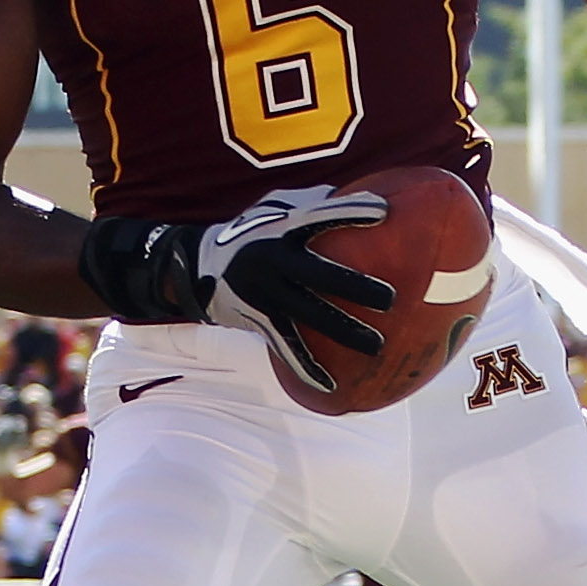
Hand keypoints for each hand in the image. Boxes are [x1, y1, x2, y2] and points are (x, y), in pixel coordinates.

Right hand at [81, 187, 396, 392]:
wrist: (194, 266)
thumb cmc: (249, 233)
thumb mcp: (272, 208)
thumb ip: (310, 203)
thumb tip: (365, 198)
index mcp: (282, 228)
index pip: (321, 216)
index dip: (352, 212)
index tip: (386, 212)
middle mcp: (273, 260)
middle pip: (321, 274)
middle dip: (357, 287)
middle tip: (392, 299)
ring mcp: (264, 294)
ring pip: (310, 316)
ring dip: (344, 332)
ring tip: (377, 347)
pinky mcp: (257, 321)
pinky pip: (287, 348)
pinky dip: (308, 370)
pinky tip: (332, 388)